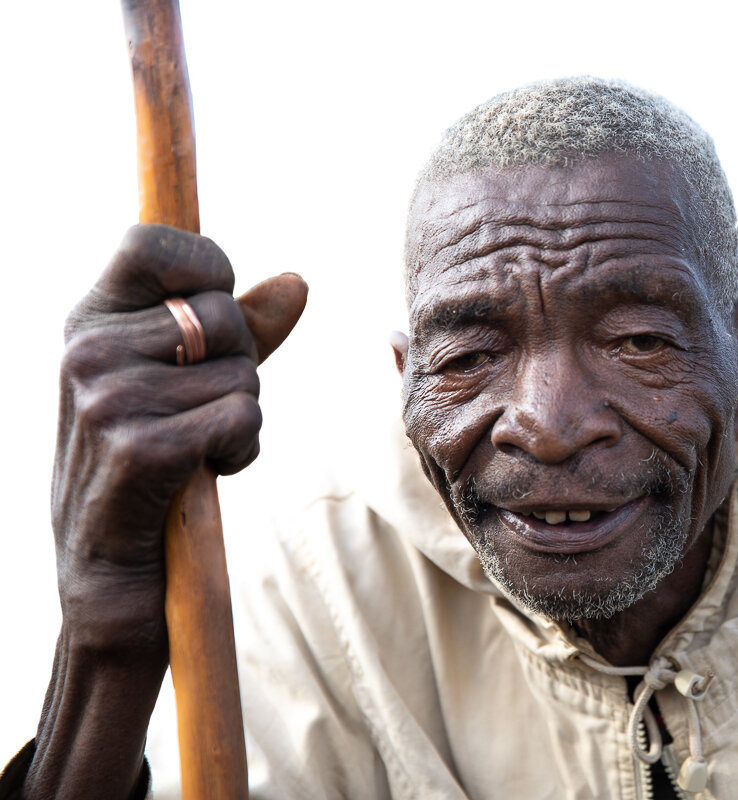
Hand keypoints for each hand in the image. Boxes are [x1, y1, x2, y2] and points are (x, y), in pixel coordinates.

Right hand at [22, 224, 303, 798]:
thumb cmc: (151, 471)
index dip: (208, 265)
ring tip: (196, 451)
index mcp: (89, 321)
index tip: (217, 312)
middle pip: (222, 312)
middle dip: (241, 365)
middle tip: (202, 411)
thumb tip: (296, 281)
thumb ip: (239, 331)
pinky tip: (205, 474)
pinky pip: (240, 418)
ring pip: (241, 373)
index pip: (152, 240)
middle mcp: (86, 350)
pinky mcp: (137, 451)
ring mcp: (106, 400)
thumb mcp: (184, 387)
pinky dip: (242, 448)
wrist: (111, 580)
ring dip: (242, 418)